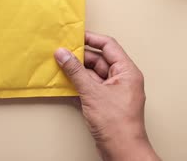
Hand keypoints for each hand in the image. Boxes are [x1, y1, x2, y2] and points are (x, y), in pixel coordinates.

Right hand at [54, 32, 158, 160]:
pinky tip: (64, 82)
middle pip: (99, 59)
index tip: (74, 36)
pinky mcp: (105, 103)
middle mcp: (122, 79)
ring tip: (59, 65)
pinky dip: (78, 84)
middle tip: (61, 52)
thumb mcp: (92, 92)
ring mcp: (114, 92)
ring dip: (77, 71)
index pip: (108, 46)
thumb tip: (63, 54)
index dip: (91, 39)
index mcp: (127, 71)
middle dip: (80, 56)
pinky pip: (90, 87)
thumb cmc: (117, 124)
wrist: (122, 151)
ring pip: (93, 74)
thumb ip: (75, 71)